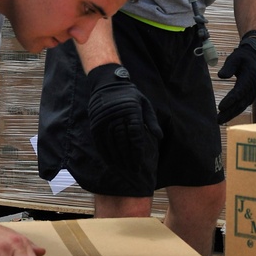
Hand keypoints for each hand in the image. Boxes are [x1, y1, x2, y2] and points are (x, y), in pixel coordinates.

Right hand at [86, 64, 160, 180]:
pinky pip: (100, 142)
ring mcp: (104, 121)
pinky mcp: (95, 124)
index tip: (140, 165)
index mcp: (132, 112)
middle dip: (129, 159)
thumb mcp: (144, 103)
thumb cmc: (130, 95)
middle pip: (123, 143)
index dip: (137, 153)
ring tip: (123, 169)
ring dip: (118, 159)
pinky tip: (111, 162)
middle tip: (133, 171)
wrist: (107, 83)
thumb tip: (159, 137)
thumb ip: (151, 121)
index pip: (135, 137)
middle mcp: (117, 117)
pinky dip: (105, 154)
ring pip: (112, 144)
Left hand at [216, 31, 255, 123]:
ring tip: (219, 121)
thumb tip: (221, 76)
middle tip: (218, 120)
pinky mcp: (250, 96)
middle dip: (229, 112)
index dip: (231, 100)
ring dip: (231, 114)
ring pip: (242, 106)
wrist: (254, 60)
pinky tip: (226, 117)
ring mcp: (253, 93)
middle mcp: (253, 87)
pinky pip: (242, 106)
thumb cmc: (242, 58)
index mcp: (250, 77)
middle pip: (241, 102)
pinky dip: (234, 112)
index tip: (220, 107)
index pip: (240, 91)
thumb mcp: (235, 57)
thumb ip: (229, 66)